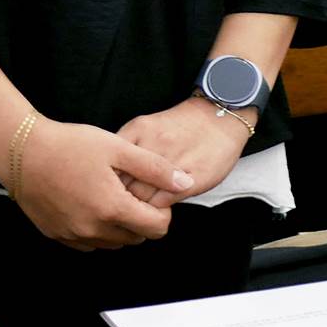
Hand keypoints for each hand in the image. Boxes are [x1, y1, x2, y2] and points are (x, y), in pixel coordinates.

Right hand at [4, 118, 189, 250]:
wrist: (22, 151)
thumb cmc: (72, 145)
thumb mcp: (119, 148)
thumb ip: (155, 169)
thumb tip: (185, 183)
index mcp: (112, 209)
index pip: (156, 229)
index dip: (163, 212)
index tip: (154, 192)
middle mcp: (93, 230)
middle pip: (136, 238)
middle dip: (143, 218)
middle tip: (134, 190)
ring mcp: (73, 235)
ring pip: (113, 242)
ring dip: (121, 226)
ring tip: (113, 193)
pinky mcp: (56, 235)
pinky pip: (89, 242)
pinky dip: (99, 229)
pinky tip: (93, 202)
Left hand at [117, 96, 249, 209]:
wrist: (222, 116)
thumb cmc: (183, 126)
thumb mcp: (148, 126)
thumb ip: (127, 146)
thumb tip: (106, 174)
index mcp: (138, 130)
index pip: (109, 164)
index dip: (104, 180)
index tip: (106, 188)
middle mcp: (153, 144)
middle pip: (120, 183)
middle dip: (117, 196)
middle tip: (118, 204)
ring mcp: (172, 163)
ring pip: (139, 197)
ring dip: (136, 207)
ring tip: (137, 209)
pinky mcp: (190, 180)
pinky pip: (161, 204)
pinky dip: (155, 210)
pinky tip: (157, 208)